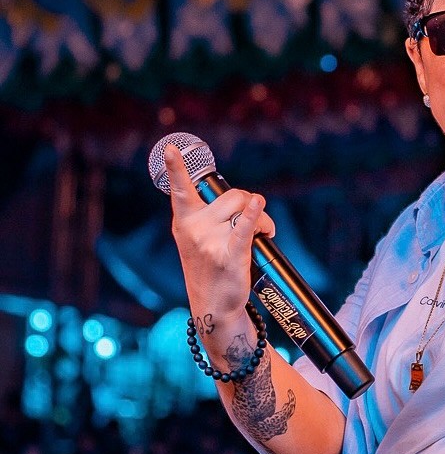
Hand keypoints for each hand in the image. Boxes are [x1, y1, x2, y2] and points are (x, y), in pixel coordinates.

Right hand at [164, 143, 275, 323]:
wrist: (214, 305)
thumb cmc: (211, 267)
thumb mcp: (198, 238)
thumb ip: (210, 215)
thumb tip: (241, 198)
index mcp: (185, 221)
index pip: (180, 190)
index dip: (176, 168)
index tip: (171, 148)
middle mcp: (194, 228)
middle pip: (233, 195)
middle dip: (250, 203)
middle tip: (257, 222)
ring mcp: (210, 241)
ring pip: (246, 208)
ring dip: (263, 219)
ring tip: (264, 233)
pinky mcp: (229, 254)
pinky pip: (244, 228)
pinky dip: (255, 215)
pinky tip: (259, 205)